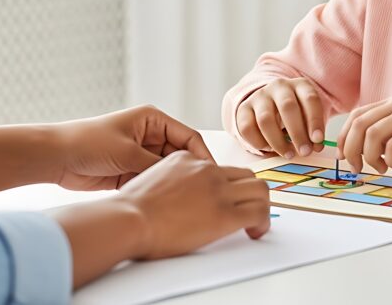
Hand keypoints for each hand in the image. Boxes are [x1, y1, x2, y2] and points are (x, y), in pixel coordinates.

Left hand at [53, 105, 212, 190]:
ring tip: (187, 201)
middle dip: (191, 173)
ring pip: (168, 172)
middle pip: (181, 156)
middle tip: (203, 192)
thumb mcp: (128, 152)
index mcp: (153, 120)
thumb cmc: (87, 143)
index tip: (213, 174)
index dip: (202, 156)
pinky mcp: (131, 172)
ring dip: (174, 184)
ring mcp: (141, 155)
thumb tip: (181, 179)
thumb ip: (155, 166)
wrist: (56, 158)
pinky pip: (153, 182)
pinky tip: (166, 204)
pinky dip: (159, 191)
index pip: (189, 137)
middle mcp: (150, 136)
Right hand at [120, 150, 270, 258]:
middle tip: (248, 211)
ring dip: (261, 206)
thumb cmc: (130, 209)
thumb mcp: (151, 180)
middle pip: (246, 175)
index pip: (220, 168)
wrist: (129, 219)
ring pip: (259, 190)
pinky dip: (262, 223)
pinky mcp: (225, 213)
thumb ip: (170, 183)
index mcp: (187, 159)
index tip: (228, 200)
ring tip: (255, 223)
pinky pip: (258, 212)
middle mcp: (206, 169)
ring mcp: (218, 189)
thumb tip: (175, 199)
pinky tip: (255, 232)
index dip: (228, 186)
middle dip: (251, 194)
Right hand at [235, 78, 325, 157]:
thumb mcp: (308, 116)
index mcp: (300, 85)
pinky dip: (258, 143)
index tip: (318, 140)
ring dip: (278, 141)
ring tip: (288, 154)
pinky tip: (269, 149)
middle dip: (297, 133)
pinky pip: (247, 128)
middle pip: (287, 107)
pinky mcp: (244, 108)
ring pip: (265, 119)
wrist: (270, 102)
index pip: (310, 99)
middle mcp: (279, 86)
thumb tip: (315, 147)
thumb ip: (313, 131)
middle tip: (304, 152)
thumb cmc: (295, 113)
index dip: (315, 120)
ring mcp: (260, 96)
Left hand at [337, 96, 391, 173]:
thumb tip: (360, 152)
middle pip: (359, 124)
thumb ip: (386, 135)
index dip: (344, 137)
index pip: (356, 116)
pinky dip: (391, 160)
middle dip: (352, 150)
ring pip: (373, 134)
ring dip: (371, 157)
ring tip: (383, 168)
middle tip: (358, 168)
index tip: (344, 158)